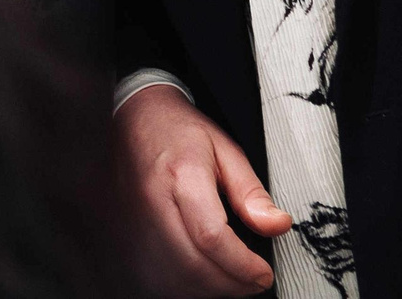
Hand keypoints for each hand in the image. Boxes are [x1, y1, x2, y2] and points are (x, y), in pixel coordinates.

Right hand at [114, 84, 287, 295]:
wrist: (133, 119)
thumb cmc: (178, 131)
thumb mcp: (225, 149)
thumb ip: (250, 191)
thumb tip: (276, 225)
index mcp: (182, 175)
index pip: (210, 236)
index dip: (241, 264)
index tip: (263, 272)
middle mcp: (152, 204)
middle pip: (192, 265)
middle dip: (231, 284)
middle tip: (254, 281)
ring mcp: (134, 223)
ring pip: (173, 278)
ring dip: (209, 289)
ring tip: (233, 279)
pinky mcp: (125, 236)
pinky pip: (154, 277)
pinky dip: (184, 286)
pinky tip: (204, 276)